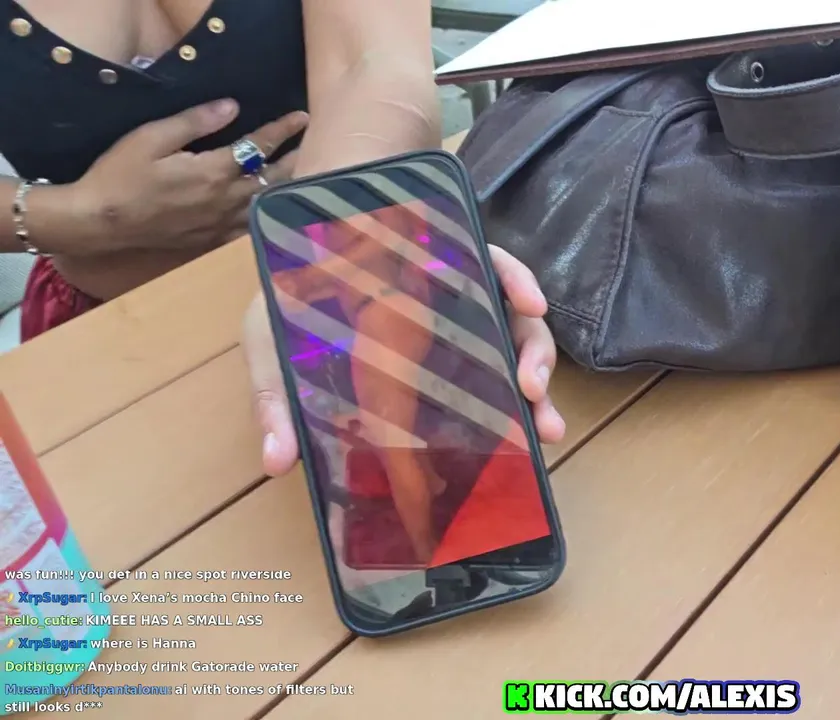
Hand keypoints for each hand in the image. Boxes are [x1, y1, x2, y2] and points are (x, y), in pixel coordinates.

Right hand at [65, 99, 307, 254]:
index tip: (302, 117)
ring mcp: (221, 225)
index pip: (258, 146)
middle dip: (295, 159)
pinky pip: (250, 229)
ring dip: (285, 188)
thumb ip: (194, 122)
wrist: (99, 222)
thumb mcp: (151, 138)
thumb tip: (232, 106)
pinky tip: (274, 211)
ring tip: (302, 175)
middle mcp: (225, 201)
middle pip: (273, 178)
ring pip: (266, 205)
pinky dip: (267, 216)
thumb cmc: (119, 175)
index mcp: (213, 172)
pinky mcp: (212, 241)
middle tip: (312, 145)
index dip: (282, 130)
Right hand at [244, 245, 566, 475]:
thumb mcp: (275, 348)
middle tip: (544, 431)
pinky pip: (503, 268)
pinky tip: (530, 304)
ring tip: (532, 385)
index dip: (494, 436)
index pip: (467, 409)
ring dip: (536, 357)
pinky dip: (520, 283)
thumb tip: (273, 464)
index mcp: (413, 367)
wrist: (304, 209)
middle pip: (508, 375)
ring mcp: (462, 293)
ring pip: (518, 329)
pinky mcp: (466, 249)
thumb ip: (276, 402)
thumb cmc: (295, 289)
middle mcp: (450, 335)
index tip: (512, 467)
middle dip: (534, 405)